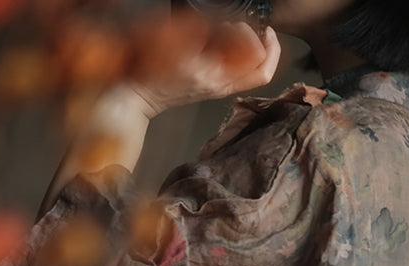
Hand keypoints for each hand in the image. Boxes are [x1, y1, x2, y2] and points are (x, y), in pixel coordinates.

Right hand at [128, 10, 281, 119]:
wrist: (138, 96)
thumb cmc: (154, 75)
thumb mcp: (181, 49)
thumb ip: (208, 37)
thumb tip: (230, 28)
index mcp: (220, 81)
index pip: (262, 72)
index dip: (270, 49)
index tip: (265, 30)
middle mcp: (223, 85)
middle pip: (258, 67)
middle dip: (254, 41)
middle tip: (239, 26)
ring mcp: (216, 84)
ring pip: (247, 66)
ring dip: (243, 43)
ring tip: (226, 30)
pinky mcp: (208, 80)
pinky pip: (232, 65)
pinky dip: (231, 48)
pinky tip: (216, 38)